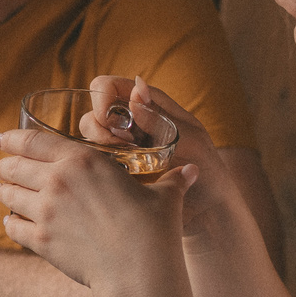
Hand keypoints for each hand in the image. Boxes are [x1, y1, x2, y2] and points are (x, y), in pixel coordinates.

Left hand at [0, 124, 192, 296]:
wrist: (139, 272)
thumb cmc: (154, 230)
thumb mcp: (165, 197)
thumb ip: (172, 180)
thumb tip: (191, 170)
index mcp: (82, 160)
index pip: (35, 141)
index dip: (13, 138)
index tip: (2, 139)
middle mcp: (57, 181)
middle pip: (16, 166)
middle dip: (5, 164)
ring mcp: (45, 212)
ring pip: (11, 195)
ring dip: (3, 191)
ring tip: (0, 190)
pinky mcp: (41, 241)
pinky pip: (14, 227)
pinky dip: (10, 223)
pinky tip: (11, 222)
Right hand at [66, 75, 237, 241]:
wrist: (207, 210)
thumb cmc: (206, 169)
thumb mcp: (188, 139)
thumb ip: (159, 117)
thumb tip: (136, 89)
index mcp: (149, 105)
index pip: (109, 86)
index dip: (102, 97)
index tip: (110, 119)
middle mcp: (130, 124)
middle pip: (93, 113)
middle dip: (100, 128)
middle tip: (124, 147)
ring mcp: (121, 148)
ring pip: (89, 138)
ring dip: (100, 149)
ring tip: (125, 164)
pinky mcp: (116, 172)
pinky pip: (94, 165)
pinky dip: (99, 168)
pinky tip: (121, 178)